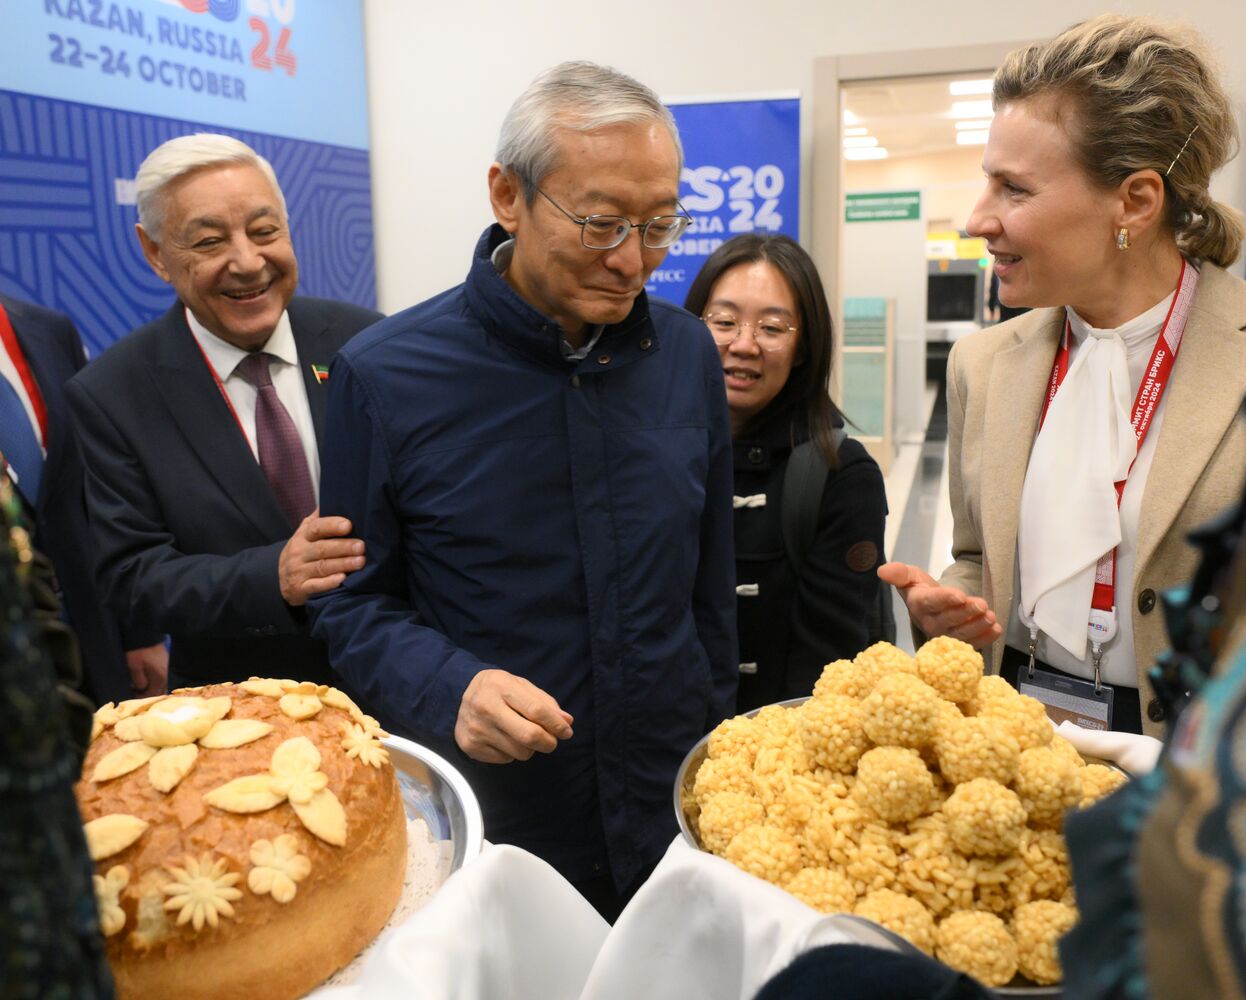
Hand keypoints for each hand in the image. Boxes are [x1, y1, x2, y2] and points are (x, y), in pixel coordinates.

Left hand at [125, 642, 168, 695]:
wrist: (145, 634)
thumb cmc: (139, 651)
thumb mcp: (134, 667)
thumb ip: (139, 682)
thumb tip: (140, 690)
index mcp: (159, 678)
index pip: (152, 695)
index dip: (140, 698)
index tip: (130, 693)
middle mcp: (165, 676)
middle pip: (158, 692)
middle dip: (147, 695)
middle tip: (134, 692)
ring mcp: (166, 670)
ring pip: (160, 686)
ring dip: (150, 689)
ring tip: (138, 687)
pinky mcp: (164, 664)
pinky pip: (160, 680)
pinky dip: (153, 683)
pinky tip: (145, 680)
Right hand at [278, 509, 365, 605]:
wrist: (280, 578)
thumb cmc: (302, 551)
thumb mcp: (305, 533)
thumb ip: (318, 520)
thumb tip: (335, 498)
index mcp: (303, 536)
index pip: (316, 528)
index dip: (332, 525)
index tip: (348, 525)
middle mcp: (299, 553)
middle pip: (322, 548)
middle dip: (343, 547)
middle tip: (361, 546)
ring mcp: (299, 571)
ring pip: (322, 567)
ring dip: (342, 564)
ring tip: (360, 561)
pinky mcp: (301, 588)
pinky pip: (315, 586)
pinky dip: (328, 583)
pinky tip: (342, 579)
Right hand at [454, 669, 573, 763]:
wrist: (457, 696)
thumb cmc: (497, 690)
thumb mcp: (520, 685)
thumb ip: (545, 702)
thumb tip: (567, 722)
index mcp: (501, 687)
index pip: (536, 710)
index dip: (556, 724)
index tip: (567, 731)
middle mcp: (485, 708)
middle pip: (529, 736)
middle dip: (548, 742)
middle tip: (552, 741)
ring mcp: (476, 729)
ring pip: (520, 752)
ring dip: (530, 748)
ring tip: (523, 735)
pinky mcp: (470, 746)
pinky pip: (506, 759)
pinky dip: (512, 752)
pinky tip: (505, 739)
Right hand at [878, 562, 1002, 647]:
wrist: (931, 607)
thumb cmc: (921, 590)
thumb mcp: (911, 576)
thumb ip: (899, 573)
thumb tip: (882, 570)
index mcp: (918, 604)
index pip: (931, 602)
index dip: (945, 599)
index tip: (961, 595)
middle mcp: (929, 623)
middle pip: (948, 621)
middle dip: (966, 613)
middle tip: (982, 605)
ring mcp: (944, 636)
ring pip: (960, 635)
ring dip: (977, 627)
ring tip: (991, 616)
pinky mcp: (957, 645)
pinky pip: (971, 644)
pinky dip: (985, 639)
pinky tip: (995, 629)